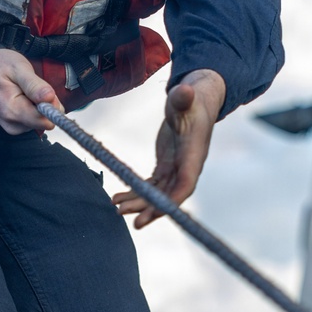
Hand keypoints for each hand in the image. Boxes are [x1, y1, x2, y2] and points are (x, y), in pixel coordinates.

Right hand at [0, 40, 63, 133]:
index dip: (51, 104)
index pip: (47, 120)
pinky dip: (31, 107)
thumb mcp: (17, 67)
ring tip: (22, 88)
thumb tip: (50, 98)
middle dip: (44, 103)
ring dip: (37, 104)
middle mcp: (12, 124)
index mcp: (13, 111)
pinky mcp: (13, 126)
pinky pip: (33, 119)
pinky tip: (20, 95)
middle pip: (45, 120)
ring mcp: (12, 126)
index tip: (43, 90)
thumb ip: (35, 85)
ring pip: (40, 120)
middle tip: (30, 86)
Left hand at [112, 69, 225, 228]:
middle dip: (152, 209)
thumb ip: (183, 97)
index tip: (159, 209)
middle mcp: (187, 166)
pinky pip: (151, 186)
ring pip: (158, 194)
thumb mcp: (186, 97)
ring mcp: (176, 168)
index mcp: (194, 153)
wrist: (194, 102)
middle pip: (170, 195)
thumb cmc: (191, 99)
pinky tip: (119, 197)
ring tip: (117, 208)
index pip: (187, 182)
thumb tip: (185, 91)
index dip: (174, 198)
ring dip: (139, 204)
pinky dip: (136, 193)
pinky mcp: (166, 167)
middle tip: (133, 221)